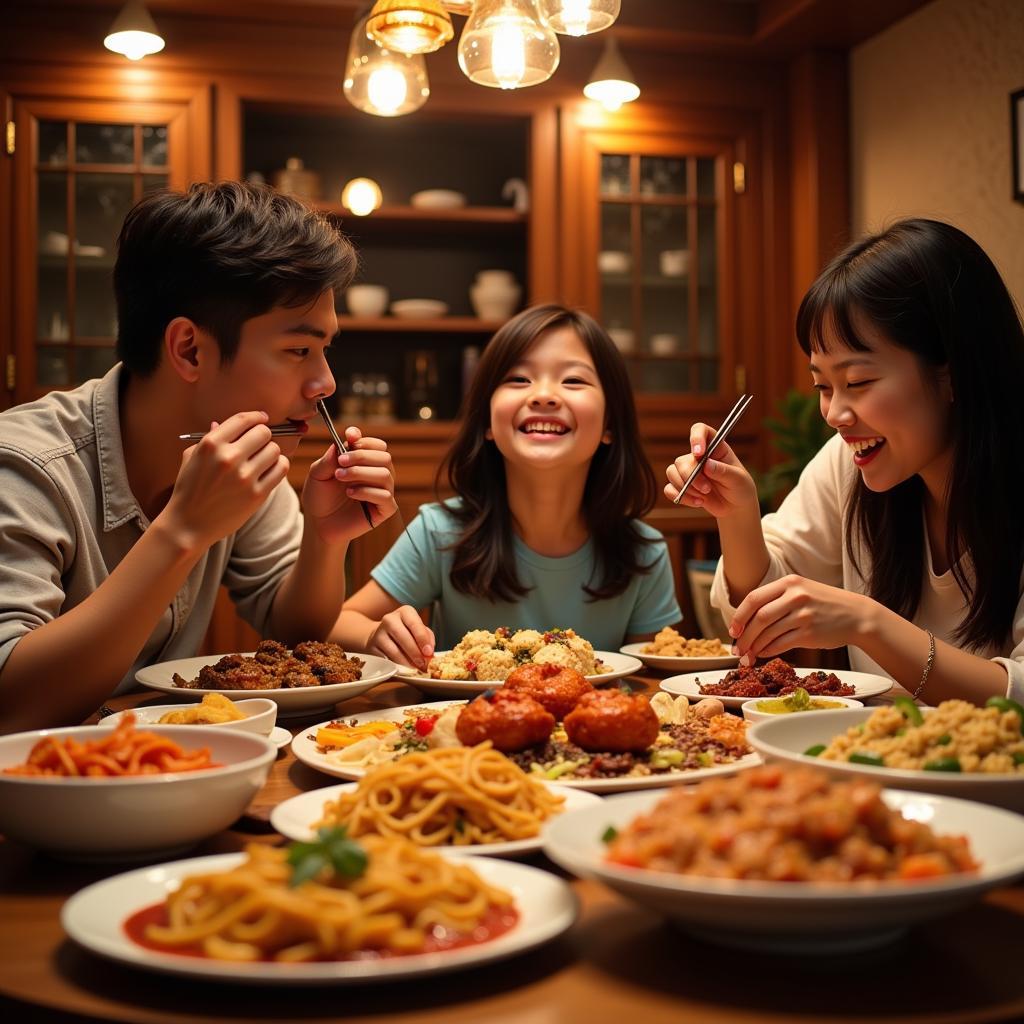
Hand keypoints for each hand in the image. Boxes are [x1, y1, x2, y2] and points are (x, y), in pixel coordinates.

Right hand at [161, 411, 288, 551]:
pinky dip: (279, 466)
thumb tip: (222, 423)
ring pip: (275, 450)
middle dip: (264, 435)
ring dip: (272, 452)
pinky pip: (281, 469)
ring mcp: (244, 477)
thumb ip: (209, 439)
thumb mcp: (192, 459)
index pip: (243, 419)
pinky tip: (270, 469)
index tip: (262, 418)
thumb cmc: (189, 489)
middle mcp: (228, 458)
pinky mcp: (257, 494)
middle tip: (261, 443)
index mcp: (211, 445)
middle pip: (263, 433)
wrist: (188, 525)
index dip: (257, 417)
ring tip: (263, 459)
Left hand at [302, 427, 397, 543]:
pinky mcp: (384, 510)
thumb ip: (331, 457)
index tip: (349, 437)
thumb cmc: (320, 497)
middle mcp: (378, 476)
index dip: (365, 440)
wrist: (318, 524)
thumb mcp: (318, 473)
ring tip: (340, 476)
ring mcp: (383, 492)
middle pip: (385, 457)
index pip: (377, 446)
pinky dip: (366, 491)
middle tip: (341, 462)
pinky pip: (385, 496)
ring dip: (361, 473)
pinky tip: (350, 493)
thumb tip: (347, 439)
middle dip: (362, 456)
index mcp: (366, 464)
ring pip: (386, 474)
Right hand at [366, 606, 434, 670]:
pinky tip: (403, 667)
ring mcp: (378, 632)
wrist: (381, 634)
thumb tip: (429, 652)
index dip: (422, 639)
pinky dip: (396, 665)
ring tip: (415, 667)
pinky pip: (386, 659)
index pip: (415, 624)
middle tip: (423, 663)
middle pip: (403, 637)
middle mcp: (390, 619)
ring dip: (406, 662)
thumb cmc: (405, 631)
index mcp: (405, 612)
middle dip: (415, 652)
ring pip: (394, 650)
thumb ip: (427, 637)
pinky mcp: (371, 646)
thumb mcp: (418, 629)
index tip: (429, 652)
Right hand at [664, 422, 757, 517]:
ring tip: (703, 497)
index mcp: (714, 448)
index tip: (699, 454)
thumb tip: (706, 465)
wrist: (736, 508)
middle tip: (707, 489)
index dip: (696, 438)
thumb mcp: (737, 479)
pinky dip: (680, 497)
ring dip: (686, 488)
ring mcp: (688, 471)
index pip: (700, 430)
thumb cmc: (740, 488)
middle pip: (682, 460)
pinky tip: (698, 502)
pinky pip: (669, 488)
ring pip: (672, 472)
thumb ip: (723, 471)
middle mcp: (698, 457)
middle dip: (691, 477)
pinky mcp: (681, 486)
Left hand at [729, 575, 870, 664]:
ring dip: (753, 647)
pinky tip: (762, 654)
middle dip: (744, 635)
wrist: (857, 616)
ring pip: (768, 633)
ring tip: (747, 655)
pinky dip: (767, 651)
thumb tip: (746, 621)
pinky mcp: (810, 633)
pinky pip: (780, 644)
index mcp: (789, 583)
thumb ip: (776, 599)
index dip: (739, 616)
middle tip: (736, 648)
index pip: (753, 598)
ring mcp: (803, 615)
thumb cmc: (824, 604)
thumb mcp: (802, 590)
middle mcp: (795, 596)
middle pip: (759, 618)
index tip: (733, 630)